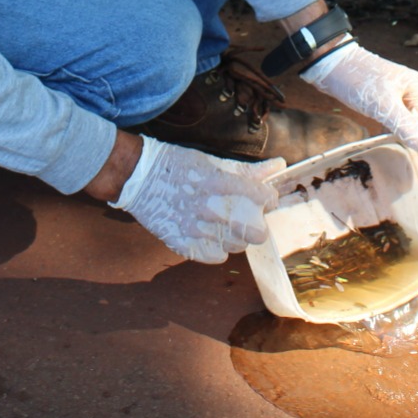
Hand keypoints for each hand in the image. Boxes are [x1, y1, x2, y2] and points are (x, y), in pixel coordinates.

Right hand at [112, 136, 283, 262]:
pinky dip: (218, 250)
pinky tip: (215, 239)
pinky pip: (213, 257)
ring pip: (235, 246)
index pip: (260, 197)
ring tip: (229, 226)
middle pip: (253, 231)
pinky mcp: (181, 242)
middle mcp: (209, 207)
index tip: (267, 198)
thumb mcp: (212, 161)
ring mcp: (194, 228)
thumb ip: (247, 170)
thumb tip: (278, 165)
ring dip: (237, 237)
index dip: (269, 198)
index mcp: (218, 182)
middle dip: (257, 224)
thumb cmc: (177, 165)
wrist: (138, 176)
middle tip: (250, 217)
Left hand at [301, 40, 417, 156]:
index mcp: (415, 87)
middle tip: (392, 151)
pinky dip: (386, 127)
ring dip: (395, 133)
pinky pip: (389, 117)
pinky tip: (379, 137)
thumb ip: (407, 128)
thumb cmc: (357, 81)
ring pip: (401, 120)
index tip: (404, 154)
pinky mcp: (380, 96)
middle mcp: (408, 88)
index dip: (416, 140)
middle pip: (413, 122)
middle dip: (405, 136)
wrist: (329, 64)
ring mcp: (394, 91)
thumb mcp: (383, 107)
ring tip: (385, 146)